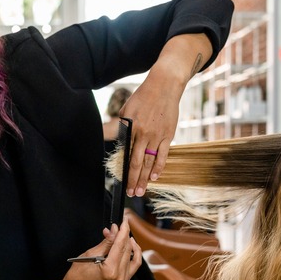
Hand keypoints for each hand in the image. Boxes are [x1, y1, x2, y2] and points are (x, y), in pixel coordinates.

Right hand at [61, 217, 141, 279]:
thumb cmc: (78, 274)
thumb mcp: (90, 254)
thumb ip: (106, 242)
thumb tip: (114, 230)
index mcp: (110, 270)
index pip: (120, 245)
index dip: (123, 230)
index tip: (124, 220)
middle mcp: (119, 277)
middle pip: (127, 250)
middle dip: (124, 235)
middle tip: (118, 226)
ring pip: (132, 256)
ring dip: (129, 243)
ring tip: (122, 235)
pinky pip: (134, 264)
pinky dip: (134, 253)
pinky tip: (130, 245)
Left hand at [119, 33, 211, 196]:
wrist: (164, 86)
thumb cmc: (142, 97)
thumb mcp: (126, 110)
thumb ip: (120, 127)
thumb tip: (112, 139)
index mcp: (132, 128)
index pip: (126, 155)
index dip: (124, 170)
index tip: (121, 182)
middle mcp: (144, 134)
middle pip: (137, 163)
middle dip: (134, 180)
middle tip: (132, 193)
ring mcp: (157, 136)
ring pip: (150, 162)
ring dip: (146, 178)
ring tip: (142, 191)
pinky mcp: (168, 135)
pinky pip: (163, 155)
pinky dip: (159, 167)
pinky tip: (155, 177)